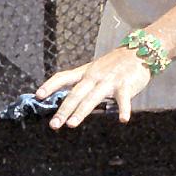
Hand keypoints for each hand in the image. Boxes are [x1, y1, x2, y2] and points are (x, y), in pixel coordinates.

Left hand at [36, 47, 151, 128]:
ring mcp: (109, 80)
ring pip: (93, 97)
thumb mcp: (95, 70)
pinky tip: (122, 120)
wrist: (138, 50)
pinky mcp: (125, 85)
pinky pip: (124, 99)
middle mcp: (94, 76)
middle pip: (76, 93)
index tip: (38, 96)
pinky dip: (123, 109)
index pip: (63, 77)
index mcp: (85, 72)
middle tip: (53, 125)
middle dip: (64, 109)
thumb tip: (67, 100)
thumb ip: (83, 83)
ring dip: (82, 111)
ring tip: (71, 124)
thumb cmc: (115, 64)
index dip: (50, 85)